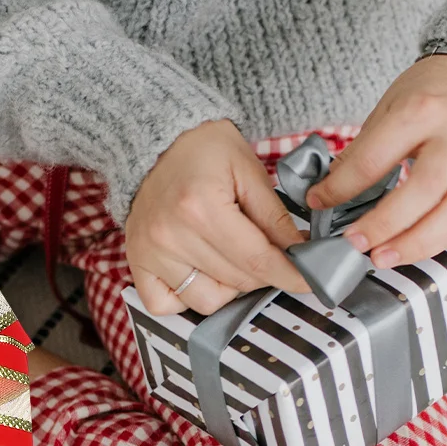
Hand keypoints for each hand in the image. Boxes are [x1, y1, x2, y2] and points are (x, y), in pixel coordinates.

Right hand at [125, 119, 307, 315]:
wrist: (158, 139)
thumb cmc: (205, 149)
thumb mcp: (249, 171)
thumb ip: (275, 218)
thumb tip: (301, 255)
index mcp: (201, 207)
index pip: (257, 260)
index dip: (289, 275)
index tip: (310, 281)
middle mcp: (170, 235)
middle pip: (236, 282)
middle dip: (264, 274)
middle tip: (271, 255)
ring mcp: (150, 252)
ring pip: (207, 300)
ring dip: (230, 287)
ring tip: (232, 257)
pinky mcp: (136, 261)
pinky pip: (165, 306)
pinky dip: (188, 298)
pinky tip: (201, 273)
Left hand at [306, 53, 446, 266]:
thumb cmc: (429, 94)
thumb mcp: (388, 109)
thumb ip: (362, 152)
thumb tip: (329, 193)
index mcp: (421, 111)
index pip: (374, 159)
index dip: (341, 187)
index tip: (318, 202)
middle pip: (420, 190)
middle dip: (383, 223)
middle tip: (353, 243)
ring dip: (414, 243)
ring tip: (382, 258)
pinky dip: (435, 242)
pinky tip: (409, 250)